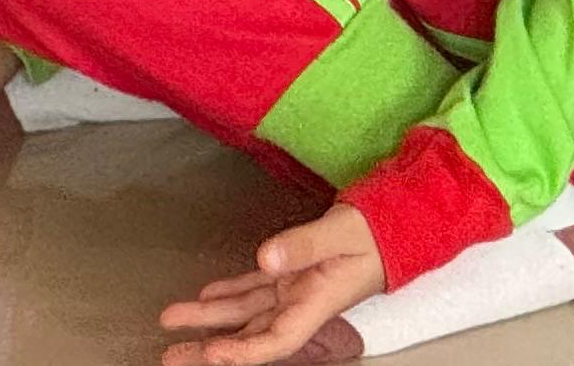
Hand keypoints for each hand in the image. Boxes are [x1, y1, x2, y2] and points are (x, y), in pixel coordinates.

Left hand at [156, 203, 384, 365]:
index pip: (276, 340)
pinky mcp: (296, 272)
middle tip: (171, 353)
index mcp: (317, 303)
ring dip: (211, 317)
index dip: (242, 353)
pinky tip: (207, 292)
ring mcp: (298, 288)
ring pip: (247, 312)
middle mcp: (303, 303)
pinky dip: (232, 291)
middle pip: (251, 334)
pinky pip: (257, 288)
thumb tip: (266, 258)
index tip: (210, 352)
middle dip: (211, 346)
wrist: (403, 221)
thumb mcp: (345, 232)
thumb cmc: (380, 230)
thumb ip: (306, 245)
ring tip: (173, 318)